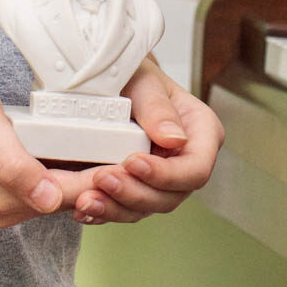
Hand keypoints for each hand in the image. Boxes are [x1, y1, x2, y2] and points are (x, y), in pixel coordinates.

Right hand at [0, 62, 124, 229]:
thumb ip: (13, 165)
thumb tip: (49, 200)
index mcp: (1, 202)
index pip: (70, 195)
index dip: (106, 177)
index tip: (140, 157)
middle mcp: (8, 210)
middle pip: (73, 197)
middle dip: (109, 178)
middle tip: (148, 149)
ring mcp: (11, 200)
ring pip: (69, 190)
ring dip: (98, 172)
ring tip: (134, 146)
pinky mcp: (15, 185)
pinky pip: (58, 180)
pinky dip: (80, 165)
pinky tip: (101, 144)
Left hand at [72, 57, 223, 224]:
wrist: (112, 83)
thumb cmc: (135, 74)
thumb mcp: (144, 81)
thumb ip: (158, 107)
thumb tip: (174, 138)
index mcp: (202, 134)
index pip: (196, 168)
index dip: (166, 174)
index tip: (132, 162)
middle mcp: (186, 162)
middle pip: (170, 195)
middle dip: (135, 193)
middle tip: (102, 177)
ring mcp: (162, 180)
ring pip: (146, 207)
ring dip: (115, 208)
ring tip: (87, 199)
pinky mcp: (138, 189)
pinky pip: (124, 209)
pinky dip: (103, 211)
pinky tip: (84, 208)